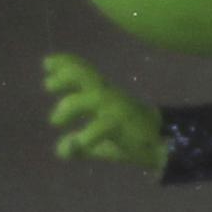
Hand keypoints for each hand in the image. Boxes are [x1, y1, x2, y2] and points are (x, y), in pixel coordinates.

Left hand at [42, 53, 164, 170]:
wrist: (164, 146)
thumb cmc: (131, 138)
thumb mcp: (100, 142)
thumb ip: (79, 143)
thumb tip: (61, 148)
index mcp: (104, 94)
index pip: (84, 72)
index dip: (66, 64)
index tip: (47, 62)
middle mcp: (110, 96)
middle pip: (87, 75)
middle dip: (66, 76)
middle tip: (48, 85)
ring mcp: (118, 109)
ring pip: (93, 97)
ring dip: (70, 106)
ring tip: (56, 121)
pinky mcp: (124, 126)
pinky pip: (102, 127)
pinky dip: (86, 136)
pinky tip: (77, 146)